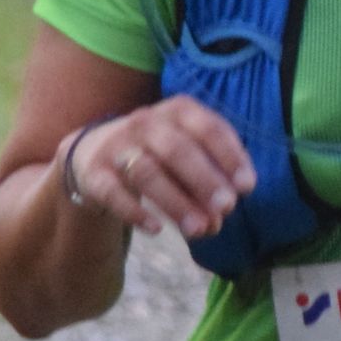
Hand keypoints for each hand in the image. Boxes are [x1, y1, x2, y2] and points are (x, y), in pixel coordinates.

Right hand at [62, 95, 254, 237]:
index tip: (247, 187)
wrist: (95, 151)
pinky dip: (135, 211)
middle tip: (227, 208)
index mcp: (178, 111)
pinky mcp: (94, 173)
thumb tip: (224, 212)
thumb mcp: (187, 149)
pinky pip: (113, 192)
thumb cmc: (158, 152)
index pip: (208, 128)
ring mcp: (117, 145)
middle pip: (178, 150)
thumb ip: (211, 175)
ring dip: (176, 202)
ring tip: (199, 229)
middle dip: (204, 179)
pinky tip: (156, 229)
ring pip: (147, 172)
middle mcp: (146, 122)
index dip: (229, 156)